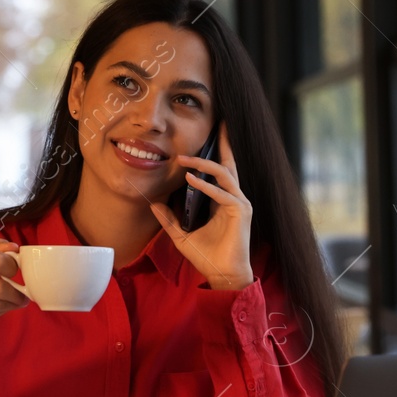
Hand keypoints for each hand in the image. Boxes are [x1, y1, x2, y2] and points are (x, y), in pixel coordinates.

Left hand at [149, 124, 254, 289]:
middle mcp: (234, 197)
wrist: (222, 275)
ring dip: (203, 164)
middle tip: (219, 121)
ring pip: (224, 173)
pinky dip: (206, 186)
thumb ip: (170, 219)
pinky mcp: (240, 212)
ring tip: (183, 160)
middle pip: (229, 163)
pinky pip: (222, 193)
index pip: (220, 170)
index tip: (206, 136)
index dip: (213, 153)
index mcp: (223, 200)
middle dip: (224, 142)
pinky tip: (190, 180)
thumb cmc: (207, 256)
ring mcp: (239, 203)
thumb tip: (155, 203)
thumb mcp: (181, 235)